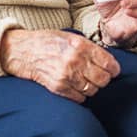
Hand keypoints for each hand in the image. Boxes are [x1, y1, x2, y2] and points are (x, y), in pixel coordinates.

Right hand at [0, 29, 120, 102]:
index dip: (113, 69)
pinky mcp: (59, 88)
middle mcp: (75, 61)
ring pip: (93, 90)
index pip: (109, 64)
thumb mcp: (70, 37)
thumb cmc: (46, 42)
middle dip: (103, 79)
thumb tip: (107, 61)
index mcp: (80, 45)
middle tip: (97, 76)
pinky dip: (80, 95)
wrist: (22, 51)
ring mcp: (67, 75)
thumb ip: (89, 48)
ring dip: (91, 87)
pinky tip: (74, 86)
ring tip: (83, 80)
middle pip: (103, 79)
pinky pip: (80, 98)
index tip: (112, 71)